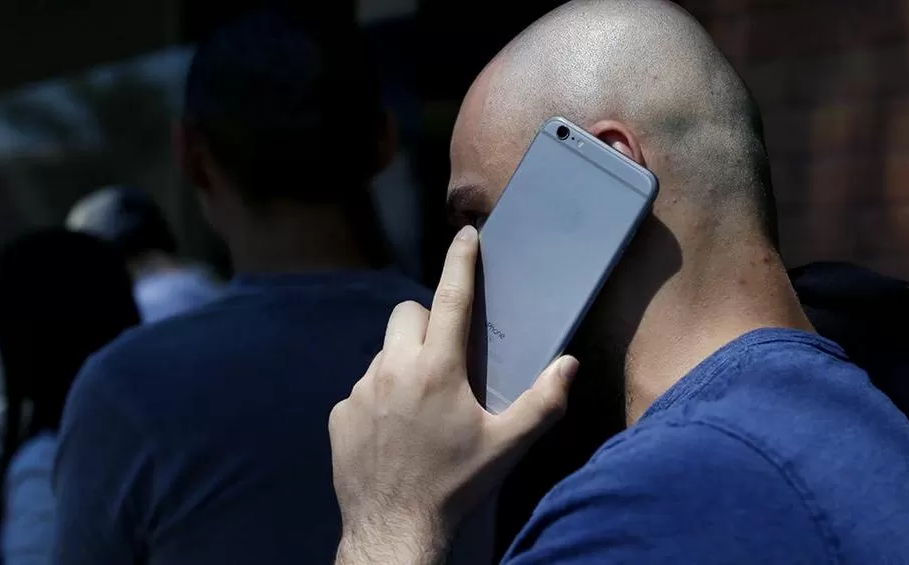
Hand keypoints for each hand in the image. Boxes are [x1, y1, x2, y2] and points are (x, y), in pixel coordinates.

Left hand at [329, 226, 578, 563]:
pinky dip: (380, 398)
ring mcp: (360, 391)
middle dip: (426, 322)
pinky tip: (394, 432)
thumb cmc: (455, 484)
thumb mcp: (506, 446)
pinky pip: (363, 390)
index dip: (461, 262)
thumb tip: (568, 364)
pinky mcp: (340, 414)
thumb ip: (543, 402)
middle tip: (444, 358)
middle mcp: (393, 369)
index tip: (466, 236)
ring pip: (384, 353)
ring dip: (403, 364)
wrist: (393, 527)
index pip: (451, 298)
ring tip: (421, 405)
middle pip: (406, 314)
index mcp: (437, 368)